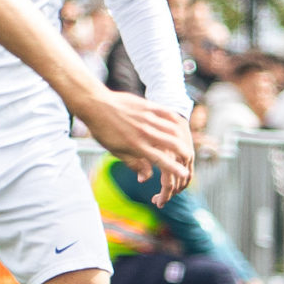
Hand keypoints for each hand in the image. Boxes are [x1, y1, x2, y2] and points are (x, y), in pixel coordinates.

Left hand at [76, 92, 195, 202]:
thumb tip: (145, 178)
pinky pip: (166, 114)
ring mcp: (147, 118)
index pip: (160, 160)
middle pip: (172, 145)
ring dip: (181, 139)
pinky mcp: (147, 106)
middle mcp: (144, 133)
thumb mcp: (116, 151)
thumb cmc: (103, 130)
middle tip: (188, 159)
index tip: (184, 174)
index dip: (174, 168)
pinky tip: (178, 125)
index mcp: (136, 146)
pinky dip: (174, 121)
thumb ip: (134, 164)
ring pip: (172, 130)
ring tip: (184, 144)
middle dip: (183, 154)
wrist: (95, 105)